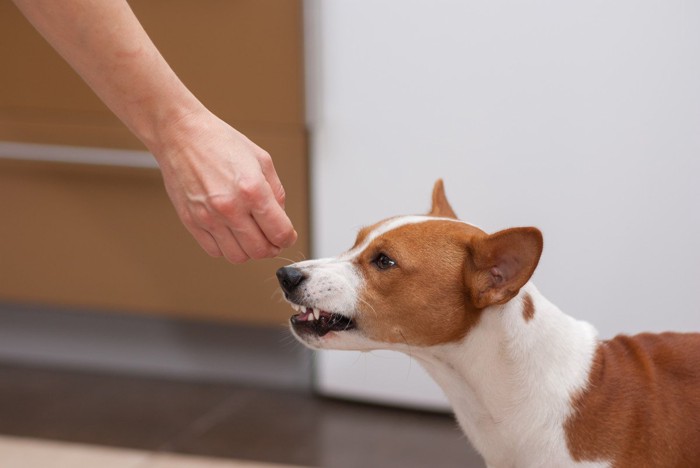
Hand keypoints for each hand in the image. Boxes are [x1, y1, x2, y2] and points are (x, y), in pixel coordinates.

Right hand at [154, 110, 296, 262]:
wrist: (181, 134)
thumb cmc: (220, 142)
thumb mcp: (262, 160)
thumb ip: (277, 193)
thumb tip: (281, 218)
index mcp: (253, 190)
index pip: (280, 233)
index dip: (288, 238)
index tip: (286, 236)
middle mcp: (230, 207)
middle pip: (260, 250)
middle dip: (271, 247)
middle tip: (271, 238)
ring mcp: (209, 217)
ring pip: (238, 256)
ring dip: (248, 251)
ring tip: (249, 235)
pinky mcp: (191, 222)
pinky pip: (214, 251)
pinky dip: (226, 247)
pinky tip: (229, 232)